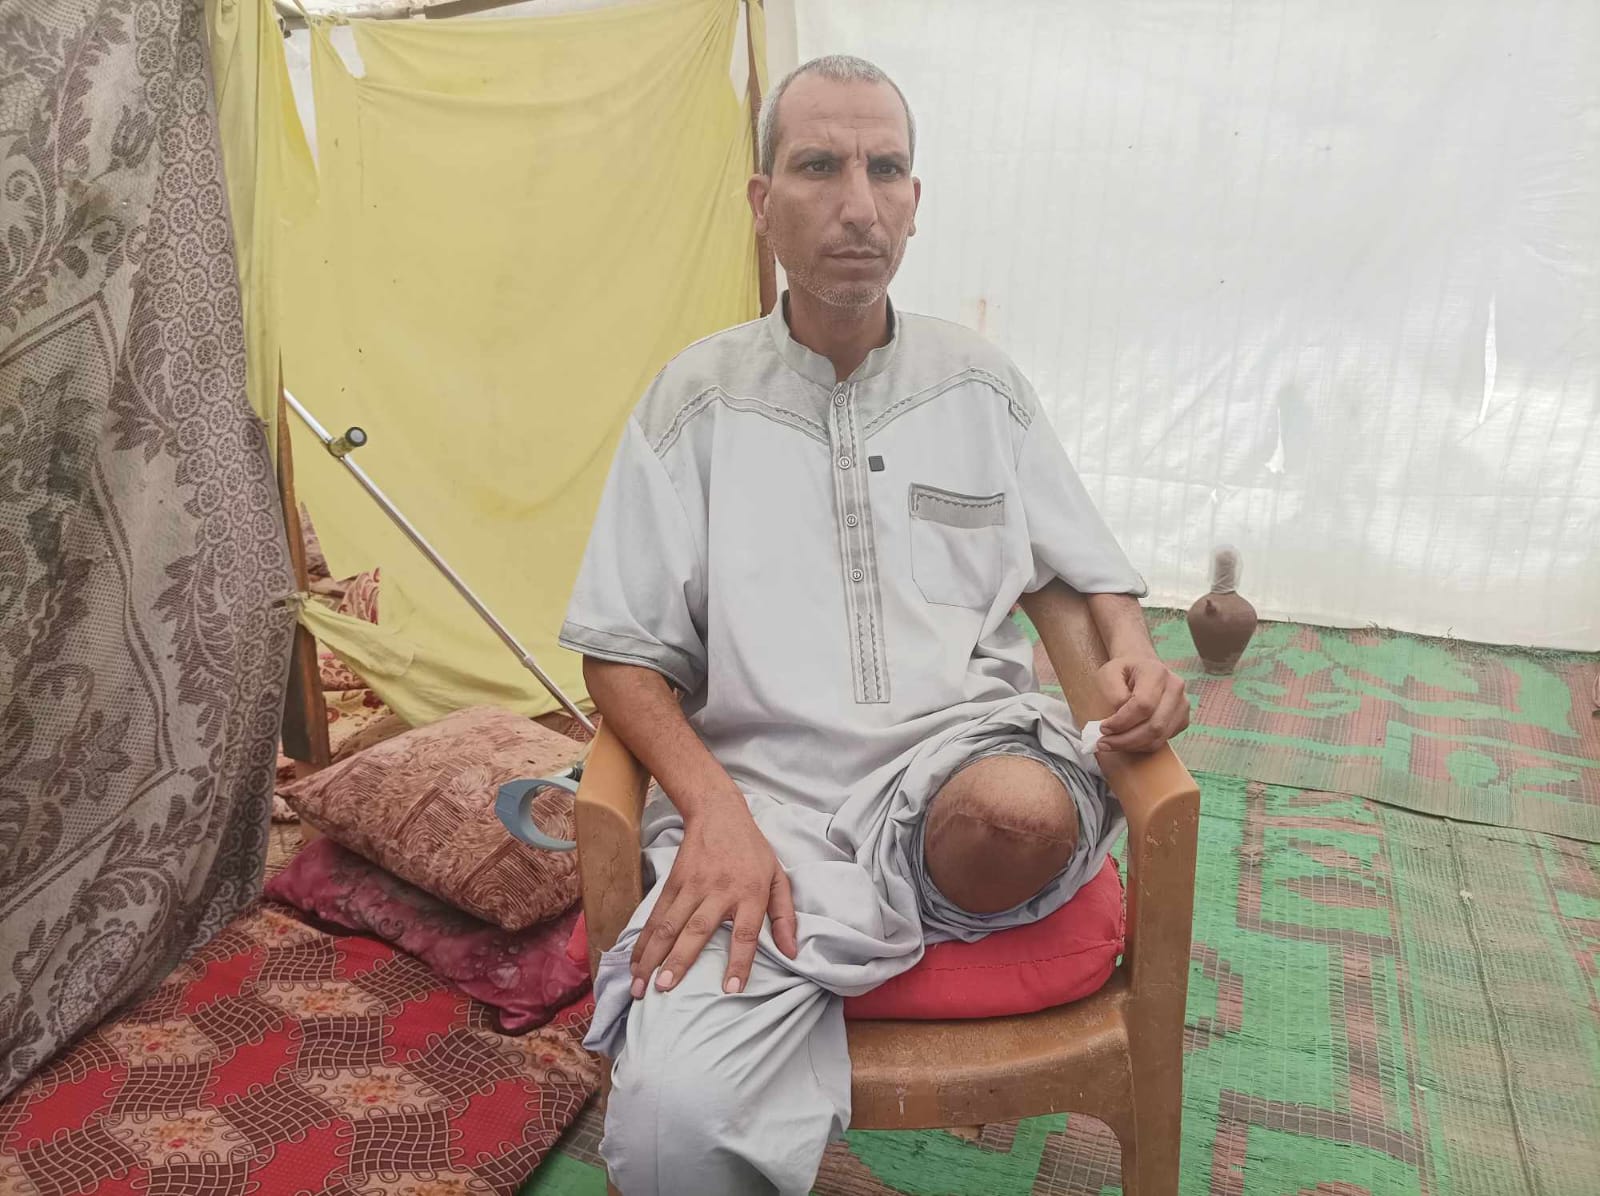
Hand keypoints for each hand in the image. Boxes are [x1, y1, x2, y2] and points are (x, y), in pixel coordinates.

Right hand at [630, 790, 798, 998]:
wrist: (719, 813)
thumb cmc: (753, 851)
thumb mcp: (778, 877)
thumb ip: (785, 916)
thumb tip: (792, 953)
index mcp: (750, 893)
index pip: (746, 933)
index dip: (739, 962)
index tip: (730, 990)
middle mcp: (719, 891)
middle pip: (697, 929)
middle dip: (679, 960)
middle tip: (665, 988)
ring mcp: (692, 886)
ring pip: (669, 925)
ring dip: (653, 955)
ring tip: (643, 985)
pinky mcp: (672, 883)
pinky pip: (656, 916)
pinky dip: (643, 941)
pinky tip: (635, 962)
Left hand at [1095, 656, 1188, 752]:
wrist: (1140, 668)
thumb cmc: (1122, 672)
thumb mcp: (1108, 674)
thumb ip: (1113, 695)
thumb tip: (1118, 721)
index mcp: (1157, 672)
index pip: (1144, 705)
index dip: (1122, 721)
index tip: (1103, 728)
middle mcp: (1175, 688)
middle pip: (1154, 725)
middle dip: (1126, 740)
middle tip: (1104, 743)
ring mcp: (1182, 705)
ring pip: (1159, 737)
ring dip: (1132, 745)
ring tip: (1111, 744)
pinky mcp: (1182, 720)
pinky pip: (1162, 740)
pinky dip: (1142, 745)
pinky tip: (1127, 741)